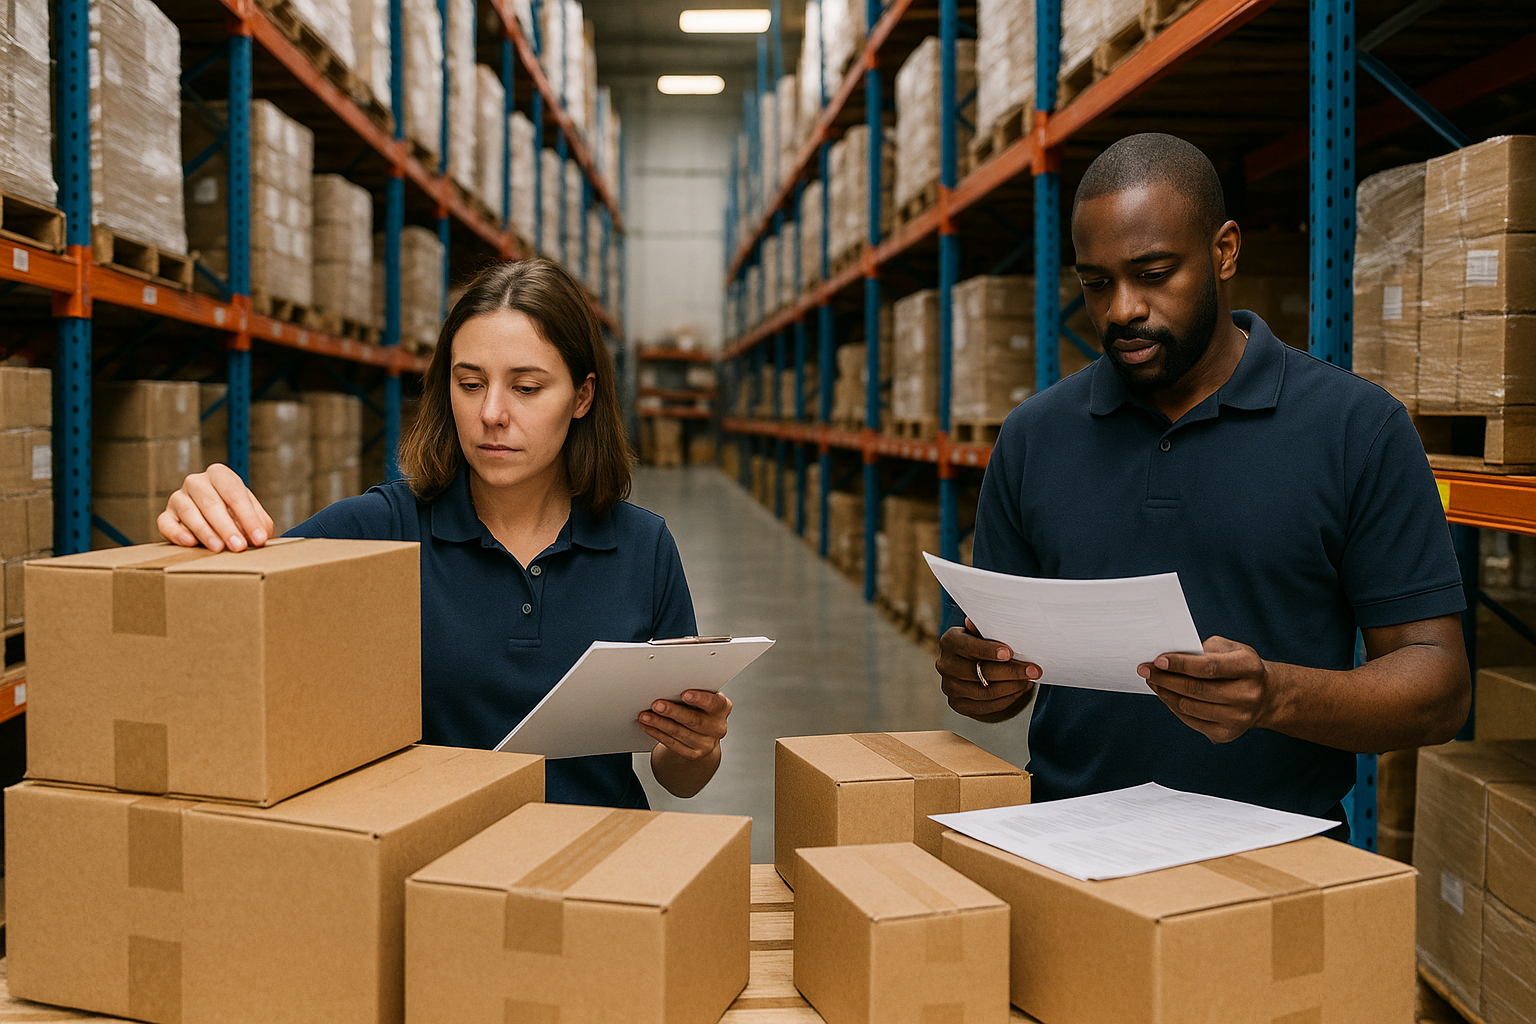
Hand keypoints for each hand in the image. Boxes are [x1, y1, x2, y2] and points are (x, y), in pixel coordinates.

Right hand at [158, 464, 274, 551]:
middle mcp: (196, 482)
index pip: (234, 493)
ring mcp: (178, 498)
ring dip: (205, 532)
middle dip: (226, 527)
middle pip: (210, 502)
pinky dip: (177, 533)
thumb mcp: (252, 515)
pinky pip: (166, 523)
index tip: (259, 538)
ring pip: (189, 512)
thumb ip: (258, 523)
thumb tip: (260, 538)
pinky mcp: (167, 515)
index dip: (248, 517)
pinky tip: (190, 543)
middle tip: (238, 546)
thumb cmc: (236, 515)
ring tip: (219, 548)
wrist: (216, 521)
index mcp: (219, 475)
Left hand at [639, 690, 730, 761]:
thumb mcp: (702, 697)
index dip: (700, 699)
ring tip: (645, 716)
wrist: (702, 735)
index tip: (684, 694)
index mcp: (722, 708)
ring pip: (679, 733)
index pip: (714, 703)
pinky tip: (648, 726)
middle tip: (656, 705)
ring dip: (659, 723)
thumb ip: (693, 692)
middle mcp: (717, 727)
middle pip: (694, 720)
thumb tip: (669, 685)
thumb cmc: (699, 708)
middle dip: (673, 712)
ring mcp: (706, 744)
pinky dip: (657, 733)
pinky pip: (672, 744)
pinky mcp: (693, 754)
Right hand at [936, 618, 1039, 722]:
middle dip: (1011, 672)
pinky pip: (987, 707)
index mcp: (949, 641)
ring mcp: (950, 687)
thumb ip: (986, 629)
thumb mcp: (985, 632)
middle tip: (1034, 670)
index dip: (988, 650)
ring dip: (1013, 687)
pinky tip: (1020, 690)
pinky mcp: (958, 705)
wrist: (977, 666)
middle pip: (980, 672)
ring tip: (1029, 680)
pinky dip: (1007, 699)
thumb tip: (983, 622)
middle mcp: (945, 665)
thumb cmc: (985, 644)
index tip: (1009, 653)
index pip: (968, 647)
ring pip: (986, 692)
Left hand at [1139, 636, 1272, 743]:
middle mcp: (1248, 695)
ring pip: (1190, 707)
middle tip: (1144, 670)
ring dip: (1165, 693)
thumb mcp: (1229, 649)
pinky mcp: (1227, 734)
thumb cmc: (1240, 666)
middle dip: (1165, 679)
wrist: (1266, 696)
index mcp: (1250, 668)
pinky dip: (1173, 706)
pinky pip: (1191, 721)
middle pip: (1196, 689)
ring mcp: (1238, 718)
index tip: (1157, 660)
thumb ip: (1202, 650)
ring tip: (1153, 681)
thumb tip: (1168, 659)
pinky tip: (1165, 695)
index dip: (1180, 664)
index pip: (1209, 667)